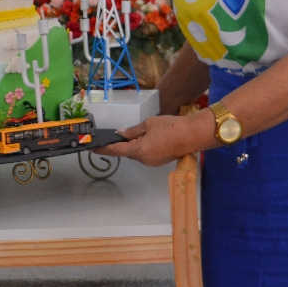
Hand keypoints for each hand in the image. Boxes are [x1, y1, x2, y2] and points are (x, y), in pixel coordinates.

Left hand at [94, 111, 211, 166]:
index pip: (116, 150)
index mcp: (138, 151)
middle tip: (116, 134)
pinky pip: (146, 153)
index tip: (93, 149)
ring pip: (137, 152)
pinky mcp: (160, 160)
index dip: (104, 149)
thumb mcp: (149, 124)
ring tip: (138, 132)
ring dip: (134, 144)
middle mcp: (144, 160)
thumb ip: (133, 130)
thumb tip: (121, 133)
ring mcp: (152, 162)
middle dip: (121, 144)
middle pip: (127, 152)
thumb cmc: (171, 127)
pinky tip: (147, 137)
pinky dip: (142, 146)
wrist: (193, 135)